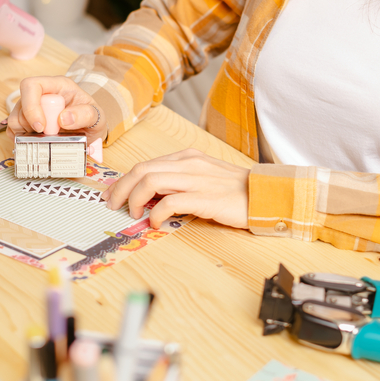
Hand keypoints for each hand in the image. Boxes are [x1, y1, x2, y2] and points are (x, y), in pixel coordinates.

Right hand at [7, 76, 105, 139]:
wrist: (90, 131)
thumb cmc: (92, 119)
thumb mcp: (97, 116)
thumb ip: (85, 115)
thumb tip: (63, 119)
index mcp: (57, 85)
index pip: (32, 86)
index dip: (31, 106)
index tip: (41, 127)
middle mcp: (41, 94)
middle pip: (20, 105)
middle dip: (31, 125)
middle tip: (49, 135)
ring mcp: (31, 108)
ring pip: (14, 119)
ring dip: (27, 133)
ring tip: (46, 138)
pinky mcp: (26, 122)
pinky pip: (13, 130)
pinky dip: (21, 139)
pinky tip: (36, 142)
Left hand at [101, 149, 249, 228]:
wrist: (266, 195)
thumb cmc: (236, 190)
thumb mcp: (204, 177)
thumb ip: (179, 181)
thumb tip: (151, 196)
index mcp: (187, 157)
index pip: (145, 164)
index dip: (124, 180)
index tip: (113, 194)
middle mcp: (189, 163)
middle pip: (141, 170)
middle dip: (120, 189)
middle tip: (113, 205)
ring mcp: (196, 179)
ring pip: (149, 181)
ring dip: (134, 200)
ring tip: (134, 215)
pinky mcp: (204, 198)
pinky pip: (169, 202)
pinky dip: (156, 214)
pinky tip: (156, 223)